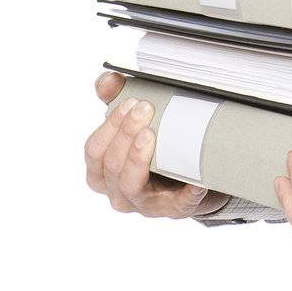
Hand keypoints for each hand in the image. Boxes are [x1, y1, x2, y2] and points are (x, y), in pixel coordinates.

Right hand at [84, 72, 229, 218]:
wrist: (193, 179)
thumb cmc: (157, 150)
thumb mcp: (135, 126)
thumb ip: (117, 101)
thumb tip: (108, 80)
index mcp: (103, 172)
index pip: (94, 151)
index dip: (110, 126)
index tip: (130, 102)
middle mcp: (119, 191)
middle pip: (112, 166)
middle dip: (125, 134)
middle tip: (145, 109)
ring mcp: (146, 204)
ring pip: (131, 185)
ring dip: (138, 158)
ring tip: (151, 135)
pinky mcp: (176, 210)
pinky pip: (179, 204)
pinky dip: (187, 192)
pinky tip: (196, 181)